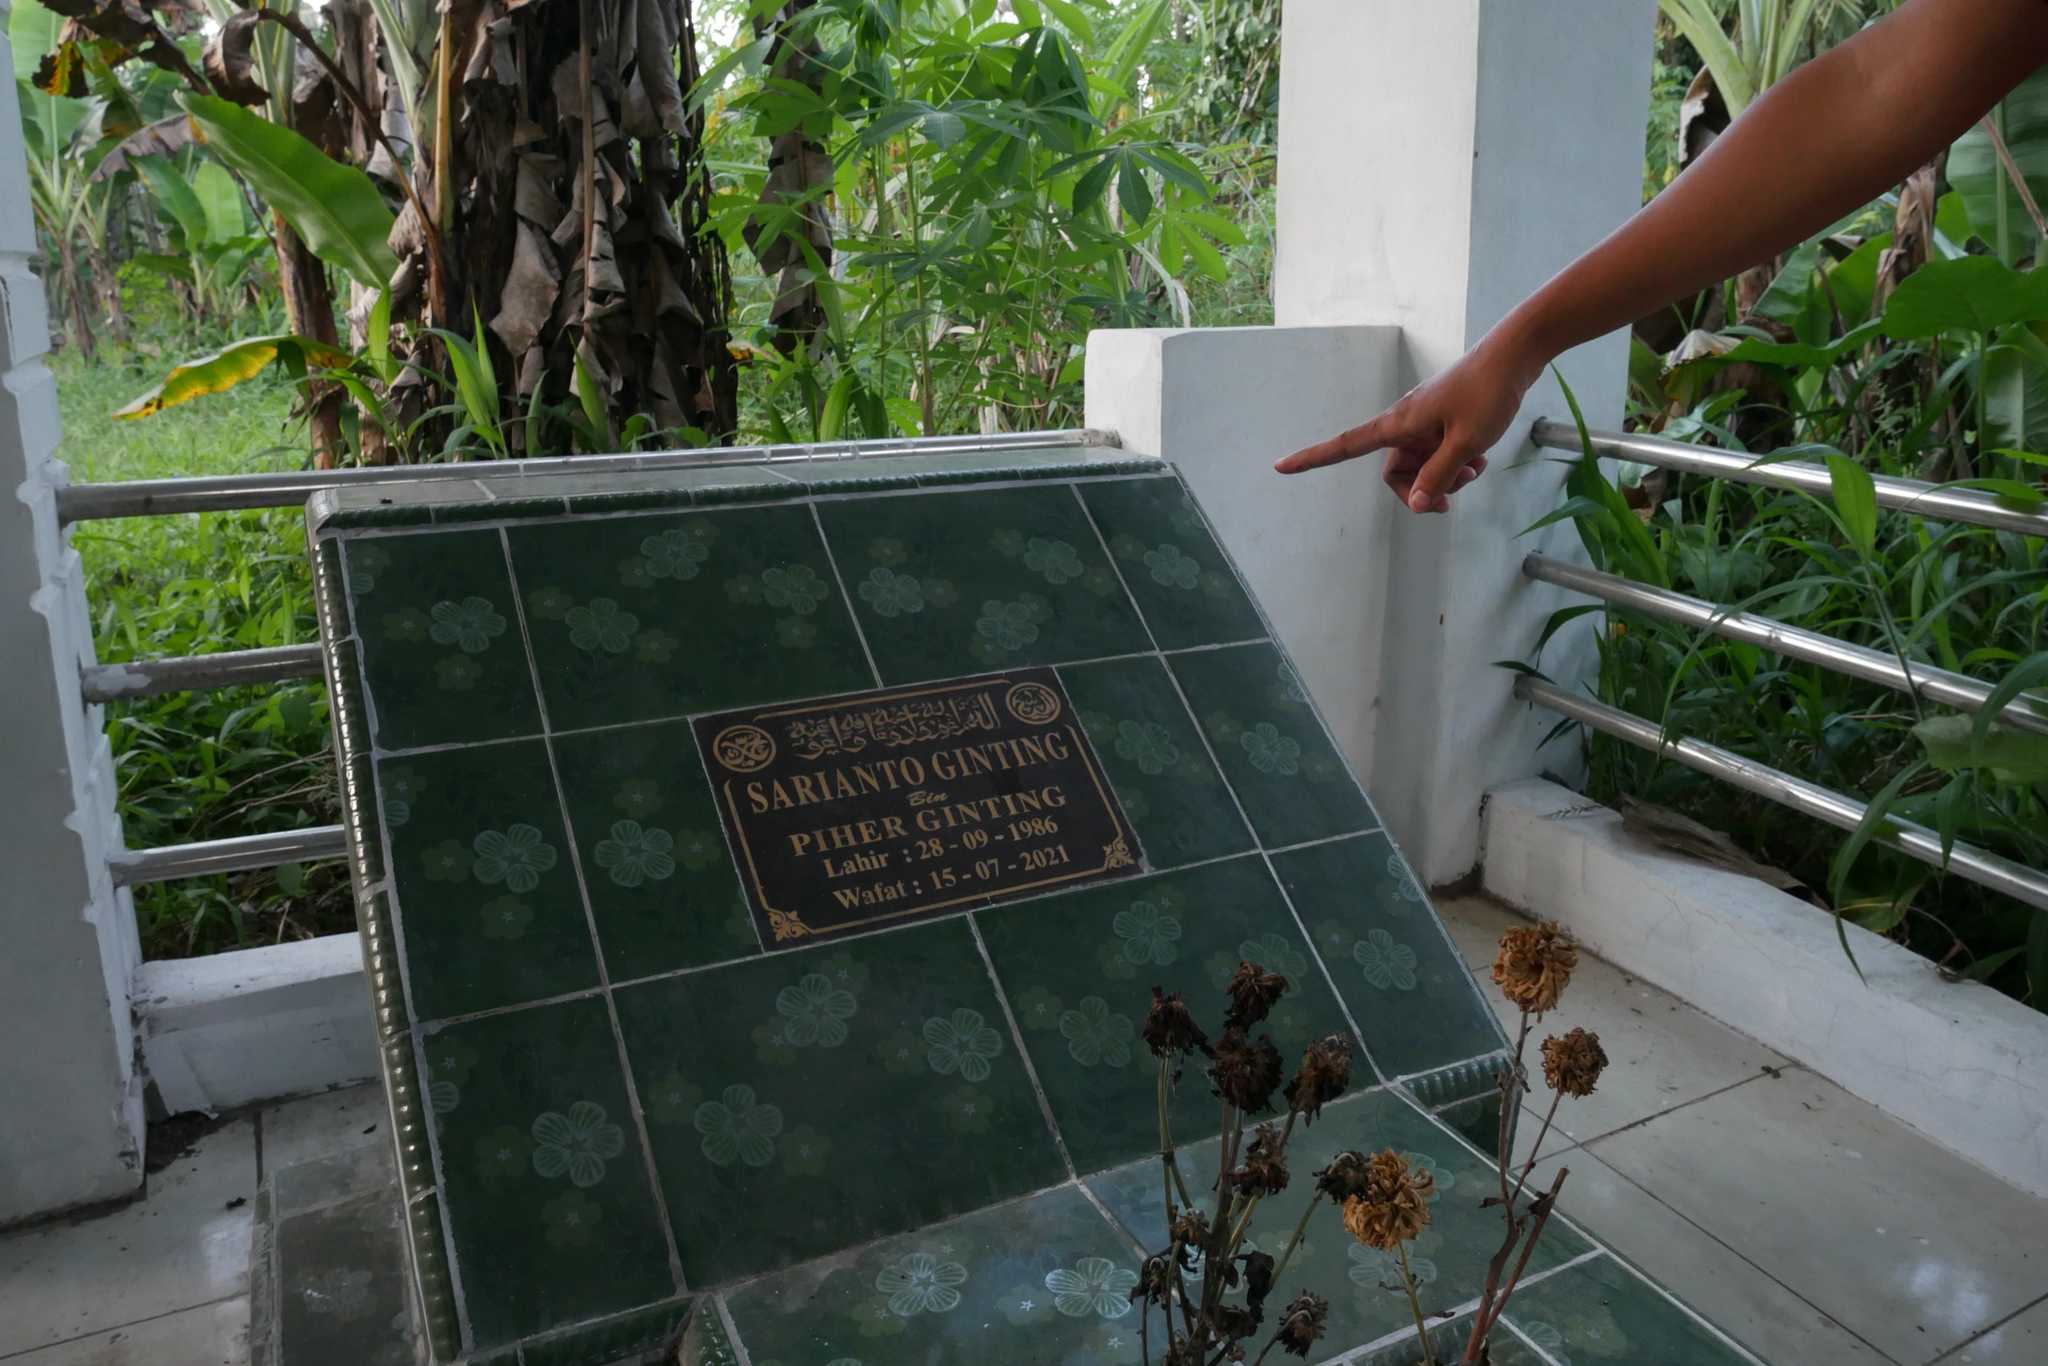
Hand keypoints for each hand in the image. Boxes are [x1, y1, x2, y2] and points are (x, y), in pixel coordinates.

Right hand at [1273, 333, 1539, 512]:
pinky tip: (1480, 456)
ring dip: (1446, 476)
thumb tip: (1417, 504)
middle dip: (1422, 489)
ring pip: (1422, 466)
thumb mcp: (1467, 443)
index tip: (1280, 466)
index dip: (1312, 458)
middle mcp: (1406, 424)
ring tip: (1475, 467)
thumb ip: (1439, 476)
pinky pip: (1439, 453)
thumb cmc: (1488, 393)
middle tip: (1453, 495)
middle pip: (1396, 472)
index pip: (1344, 446)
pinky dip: (1457, 462)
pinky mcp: (1443, 420)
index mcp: (1398, 424)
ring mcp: (1425, 422)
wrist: (1515, 355)